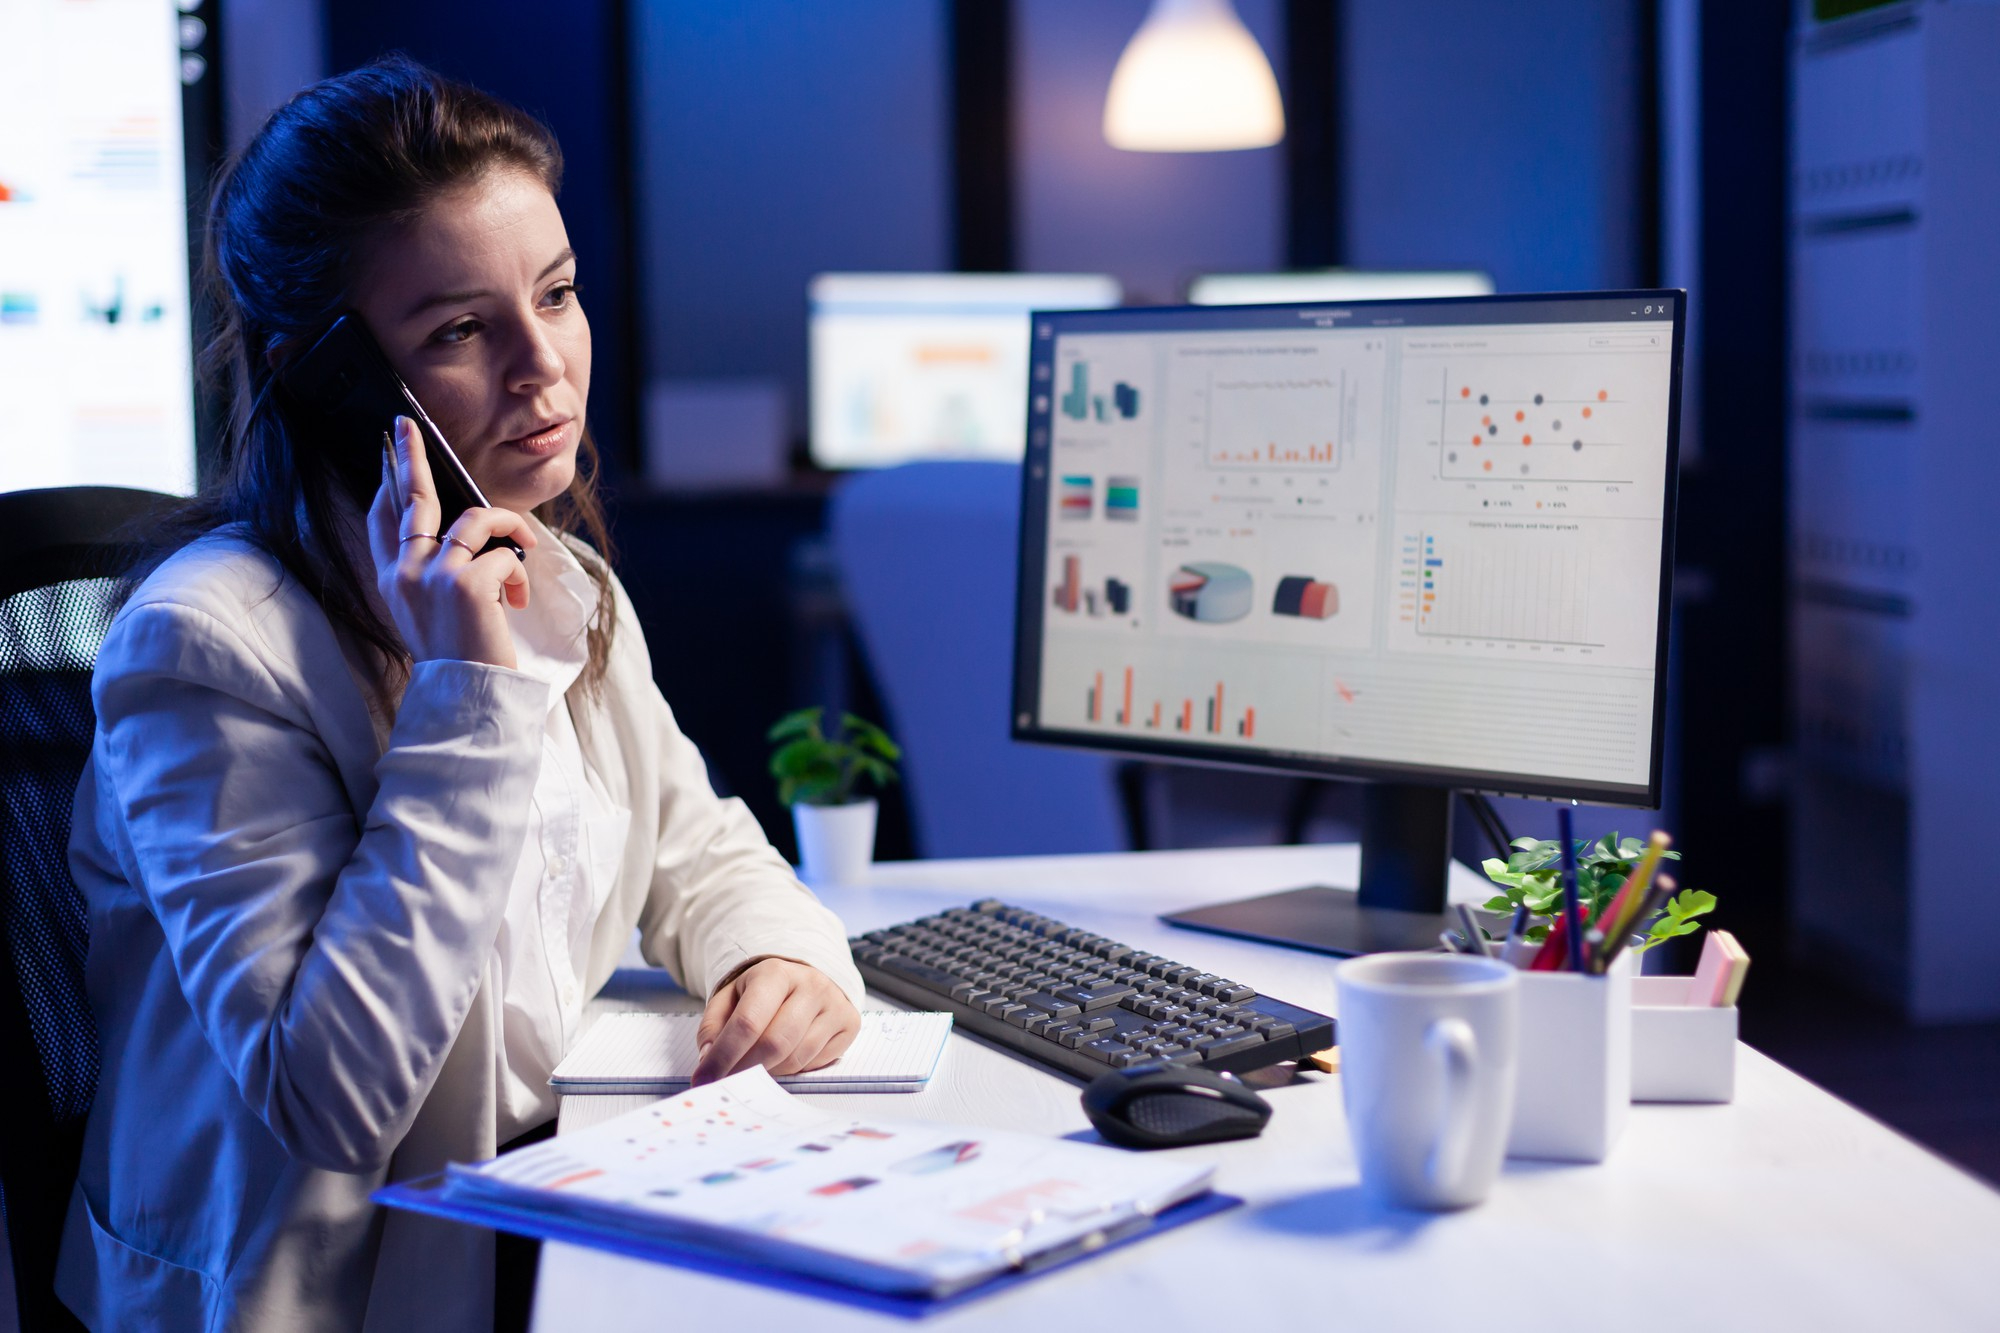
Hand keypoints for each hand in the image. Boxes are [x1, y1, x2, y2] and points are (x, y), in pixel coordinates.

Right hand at [365, 416, 537, 668]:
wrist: (469, 696)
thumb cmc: (460, 656)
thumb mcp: (435, 610)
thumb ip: (436, 571)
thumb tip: (462, 530)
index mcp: (393, 581)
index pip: (382, 520)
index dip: (385, 483)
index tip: (387, 452)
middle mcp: (405, 573)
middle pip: (410, 498)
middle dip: (409, 456)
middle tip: (407, 423)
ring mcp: (433, 575)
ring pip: (476, 519)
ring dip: (509, 528)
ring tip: (522, 555)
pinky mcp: (466, 584)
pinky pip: (504, 552)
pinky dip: (518, 573)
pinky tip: (514, 602)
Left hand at [691, 958, 860, 1085]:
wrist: (803, 978)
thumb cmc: (763, 993)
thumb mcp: (730, 999)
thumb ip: (713, 1027)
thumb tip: (709, 1058)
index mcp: (775, 973)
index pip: (748, 1023)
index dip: (724, 1056)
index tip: (704, 1078)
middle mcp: (810, 984)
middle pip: (775, 1044)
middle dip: (746, 1069)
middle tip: (729, 1081)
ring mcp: (834, 1004)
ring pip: (797, 1058)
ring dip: (770, 1072)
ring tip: (755, 1067)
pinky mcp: (849, 1022)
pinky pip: (817, 1063)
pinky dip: (794, 1069)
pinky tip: (783, 1059)